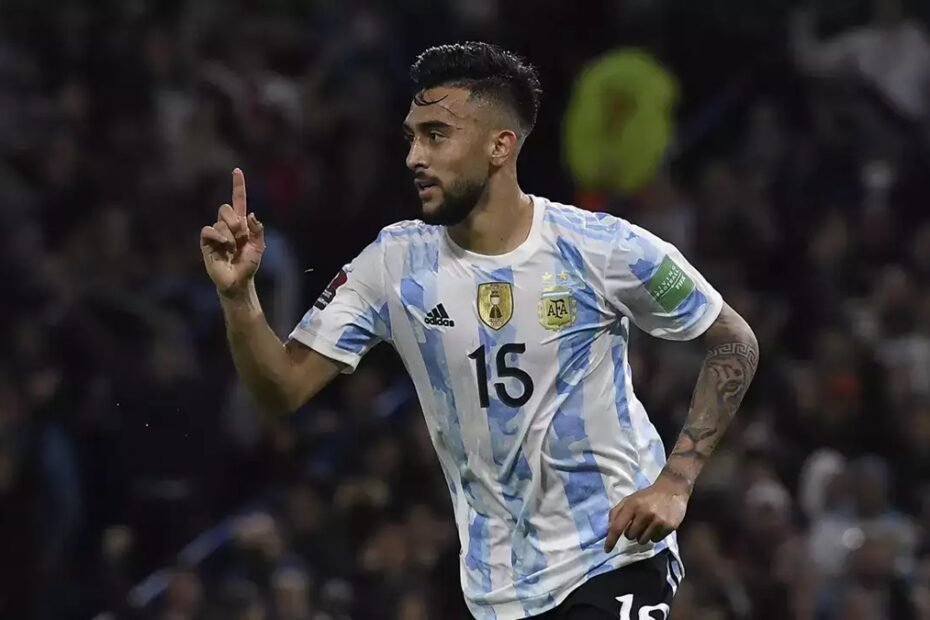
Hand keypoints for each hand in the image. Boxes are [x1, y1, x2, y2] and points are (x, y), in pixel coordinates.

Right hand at [200, 168, 264, 296]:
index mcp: (241, 224)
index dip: (238, 186)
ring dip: (230, 235)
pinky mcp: (206, 242)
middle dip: (234, 221)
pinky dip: (218, 236)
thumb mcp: (259, 247)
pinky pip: (209, 230)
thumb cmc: (248, 265)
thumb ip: (257, 230)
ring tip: (232, 248)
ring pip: (220, 221)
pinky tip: (223, 246)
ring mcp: (216, 233)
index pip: (239, 200)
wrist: (238, 281)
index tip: (237, 170)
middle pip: (226, 208)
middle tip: (240, 237)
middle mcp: (227, 225)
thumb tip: (250, 214)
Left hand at [604, 474, 689, 550]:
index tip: (606, 550)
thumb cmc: (647, 496)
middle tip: (638, 522)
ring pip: (642, 540)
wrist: (672, 489)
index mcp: (632, 505)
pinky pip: (655, 540)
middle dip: (631, 532)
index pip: (618, 526)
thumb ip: (617, 512)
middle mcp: (644, 513)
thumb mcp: (630, 499)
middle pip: (630, 536)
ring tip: (648, 524)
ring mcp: (658, 520)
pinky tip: (657, 525)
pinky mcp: (669, 526)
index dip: (611, 540)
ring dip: (643, 535)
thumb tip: (608, 529)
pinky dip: (654, 536)